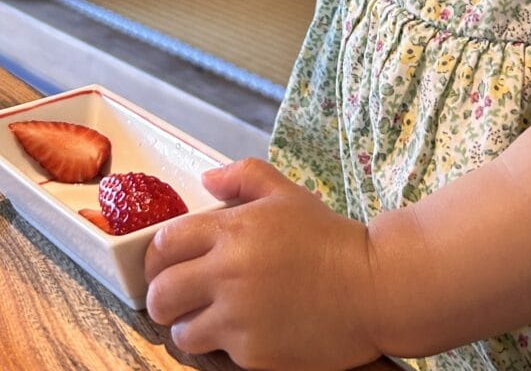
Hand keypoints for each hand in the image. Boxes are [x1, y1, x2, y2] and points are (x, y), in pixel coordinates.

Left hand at [144, 158, 382, 370]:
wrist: (372, 287)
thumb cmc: (329, 238)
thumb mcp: (287, 193)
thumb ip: (243, 176)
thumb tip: (206, 179)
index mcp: (231, 230)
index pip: (163, 244)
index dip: (158, 256)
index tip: (166, 263)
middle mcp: (227, 273)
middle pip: (160, 294)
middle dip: (162, 296)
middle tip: (179, 296)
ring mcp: (239, 317)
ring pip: (182, 332)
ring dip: (190, 325)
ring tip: (210, 317)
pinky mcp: (254, 354)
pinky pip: (217, 354)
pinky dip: (225, 345)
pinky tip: (247, 330)